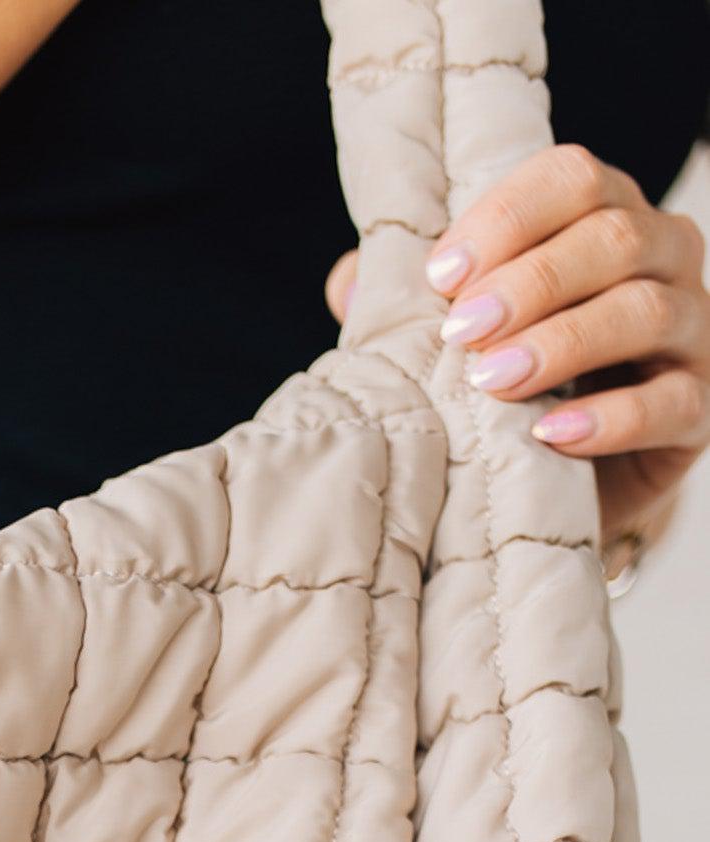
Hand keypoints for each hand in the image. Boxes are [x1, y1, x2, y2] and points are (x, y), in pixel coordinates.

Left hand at [325, 144, 709, 548]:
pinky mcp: (700, 407)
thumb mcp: (458, 336)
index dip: (508, 217)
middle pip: (613, 237)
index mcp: (605, 215)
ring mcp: (692, 330)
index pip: (574, 177)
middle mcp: (662, 257)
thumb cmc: (511, 385)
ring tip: (493, 381)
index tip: (441, 274)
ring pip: (644, 311)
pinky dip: (609, 418)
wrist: (569, 479)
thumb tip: (351, 281)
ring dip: (562, 343)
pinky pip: (670, 403)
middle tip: (460, 330)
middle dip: (530, 281)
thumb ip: (407, 302)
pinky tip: (551, 436)